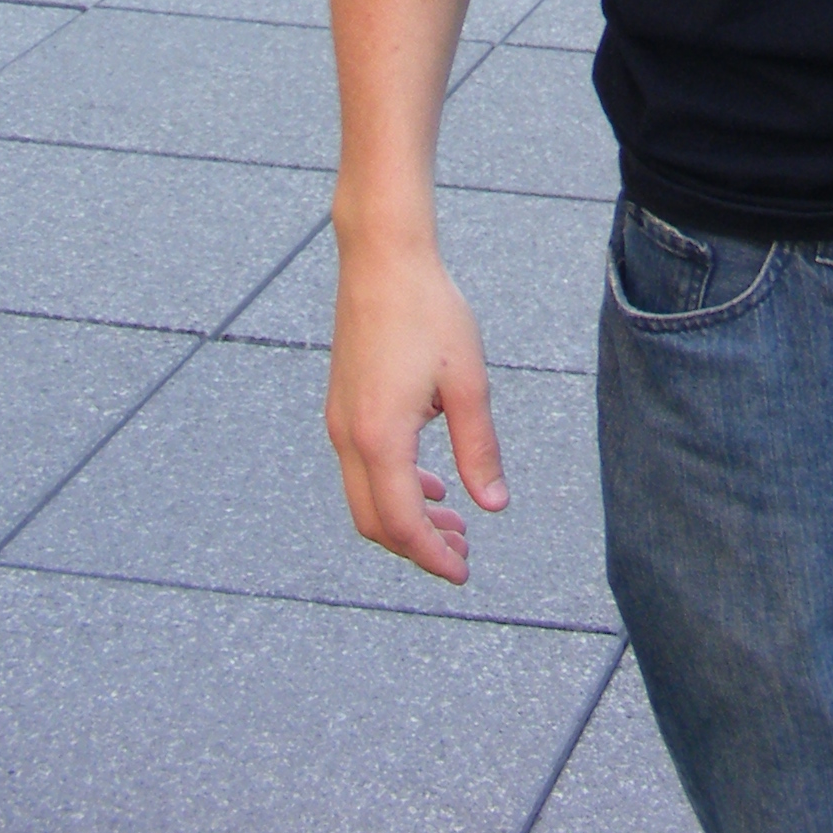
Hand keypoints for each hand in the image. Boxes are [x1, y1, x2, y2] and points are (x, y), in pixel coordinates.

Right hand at [325, 234, 507, 583]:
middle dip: (418, 546)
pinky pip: (361, 469)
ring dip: (407, 518)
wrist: (382, 259)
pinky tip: (431, 483)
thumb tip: (493, 505)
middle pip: (376, 521)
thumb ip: (478, 447)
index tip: (462, 572)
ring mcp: (340, 422)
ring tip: (453, 523)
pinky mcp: (342, 406)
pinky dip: (394, 489)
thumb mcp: (466, 382)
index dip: (432, 556)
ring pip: (365, 497)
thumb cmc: (428, 311)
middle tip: (463, 553)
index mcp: (380, 438)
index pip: (403, 522)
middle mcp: (349, 437)